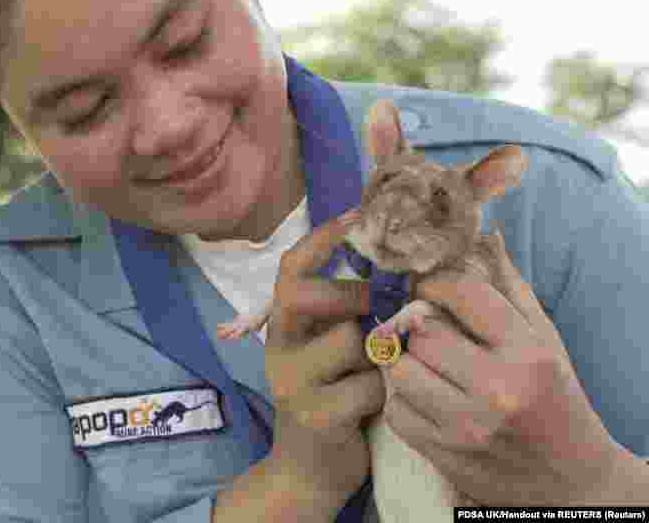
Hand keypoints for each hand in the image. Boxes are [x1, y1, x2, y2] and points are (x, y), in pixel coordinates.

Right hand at [265, 210, 384, 517]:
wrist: (311, 469)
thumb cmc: (335, 395)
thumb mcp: (334, 348)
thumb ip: (352, 312)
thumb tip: (402, 261)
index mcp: (284, 324)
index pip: (290, 268)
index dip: (322, 238)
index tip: (358, 214)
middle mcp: (280, 347)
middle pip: (302, 294)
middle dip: (354, 293)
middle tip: (385, 306)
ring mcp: (293, 382)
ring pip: (348, 340)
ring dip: (384, 347)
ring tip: (394, 361)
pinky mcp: (316, 416)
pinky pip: (367, 386)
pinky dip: (389, 390)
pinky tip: (390, 399)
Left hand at [376, 230, 630, 505]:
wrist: (569, 482)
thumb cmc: (554, 399)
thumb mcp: (543, 340)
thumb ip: (507, 288)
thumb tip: (479, 233)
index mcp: (527, 353)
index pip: (462, 293)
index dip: (436, 282)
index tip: (431, 286)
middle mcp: (497, 389)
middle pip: (421, 332)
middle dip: (414, 323)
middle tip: (416, 321)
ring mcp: (466, 426)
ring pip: (398, 369)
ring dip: (401, 359)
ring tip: (417, 356)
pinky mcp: (443, 454)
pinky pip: (395, 409)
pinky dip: (399, 396)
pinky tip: (420, 391)